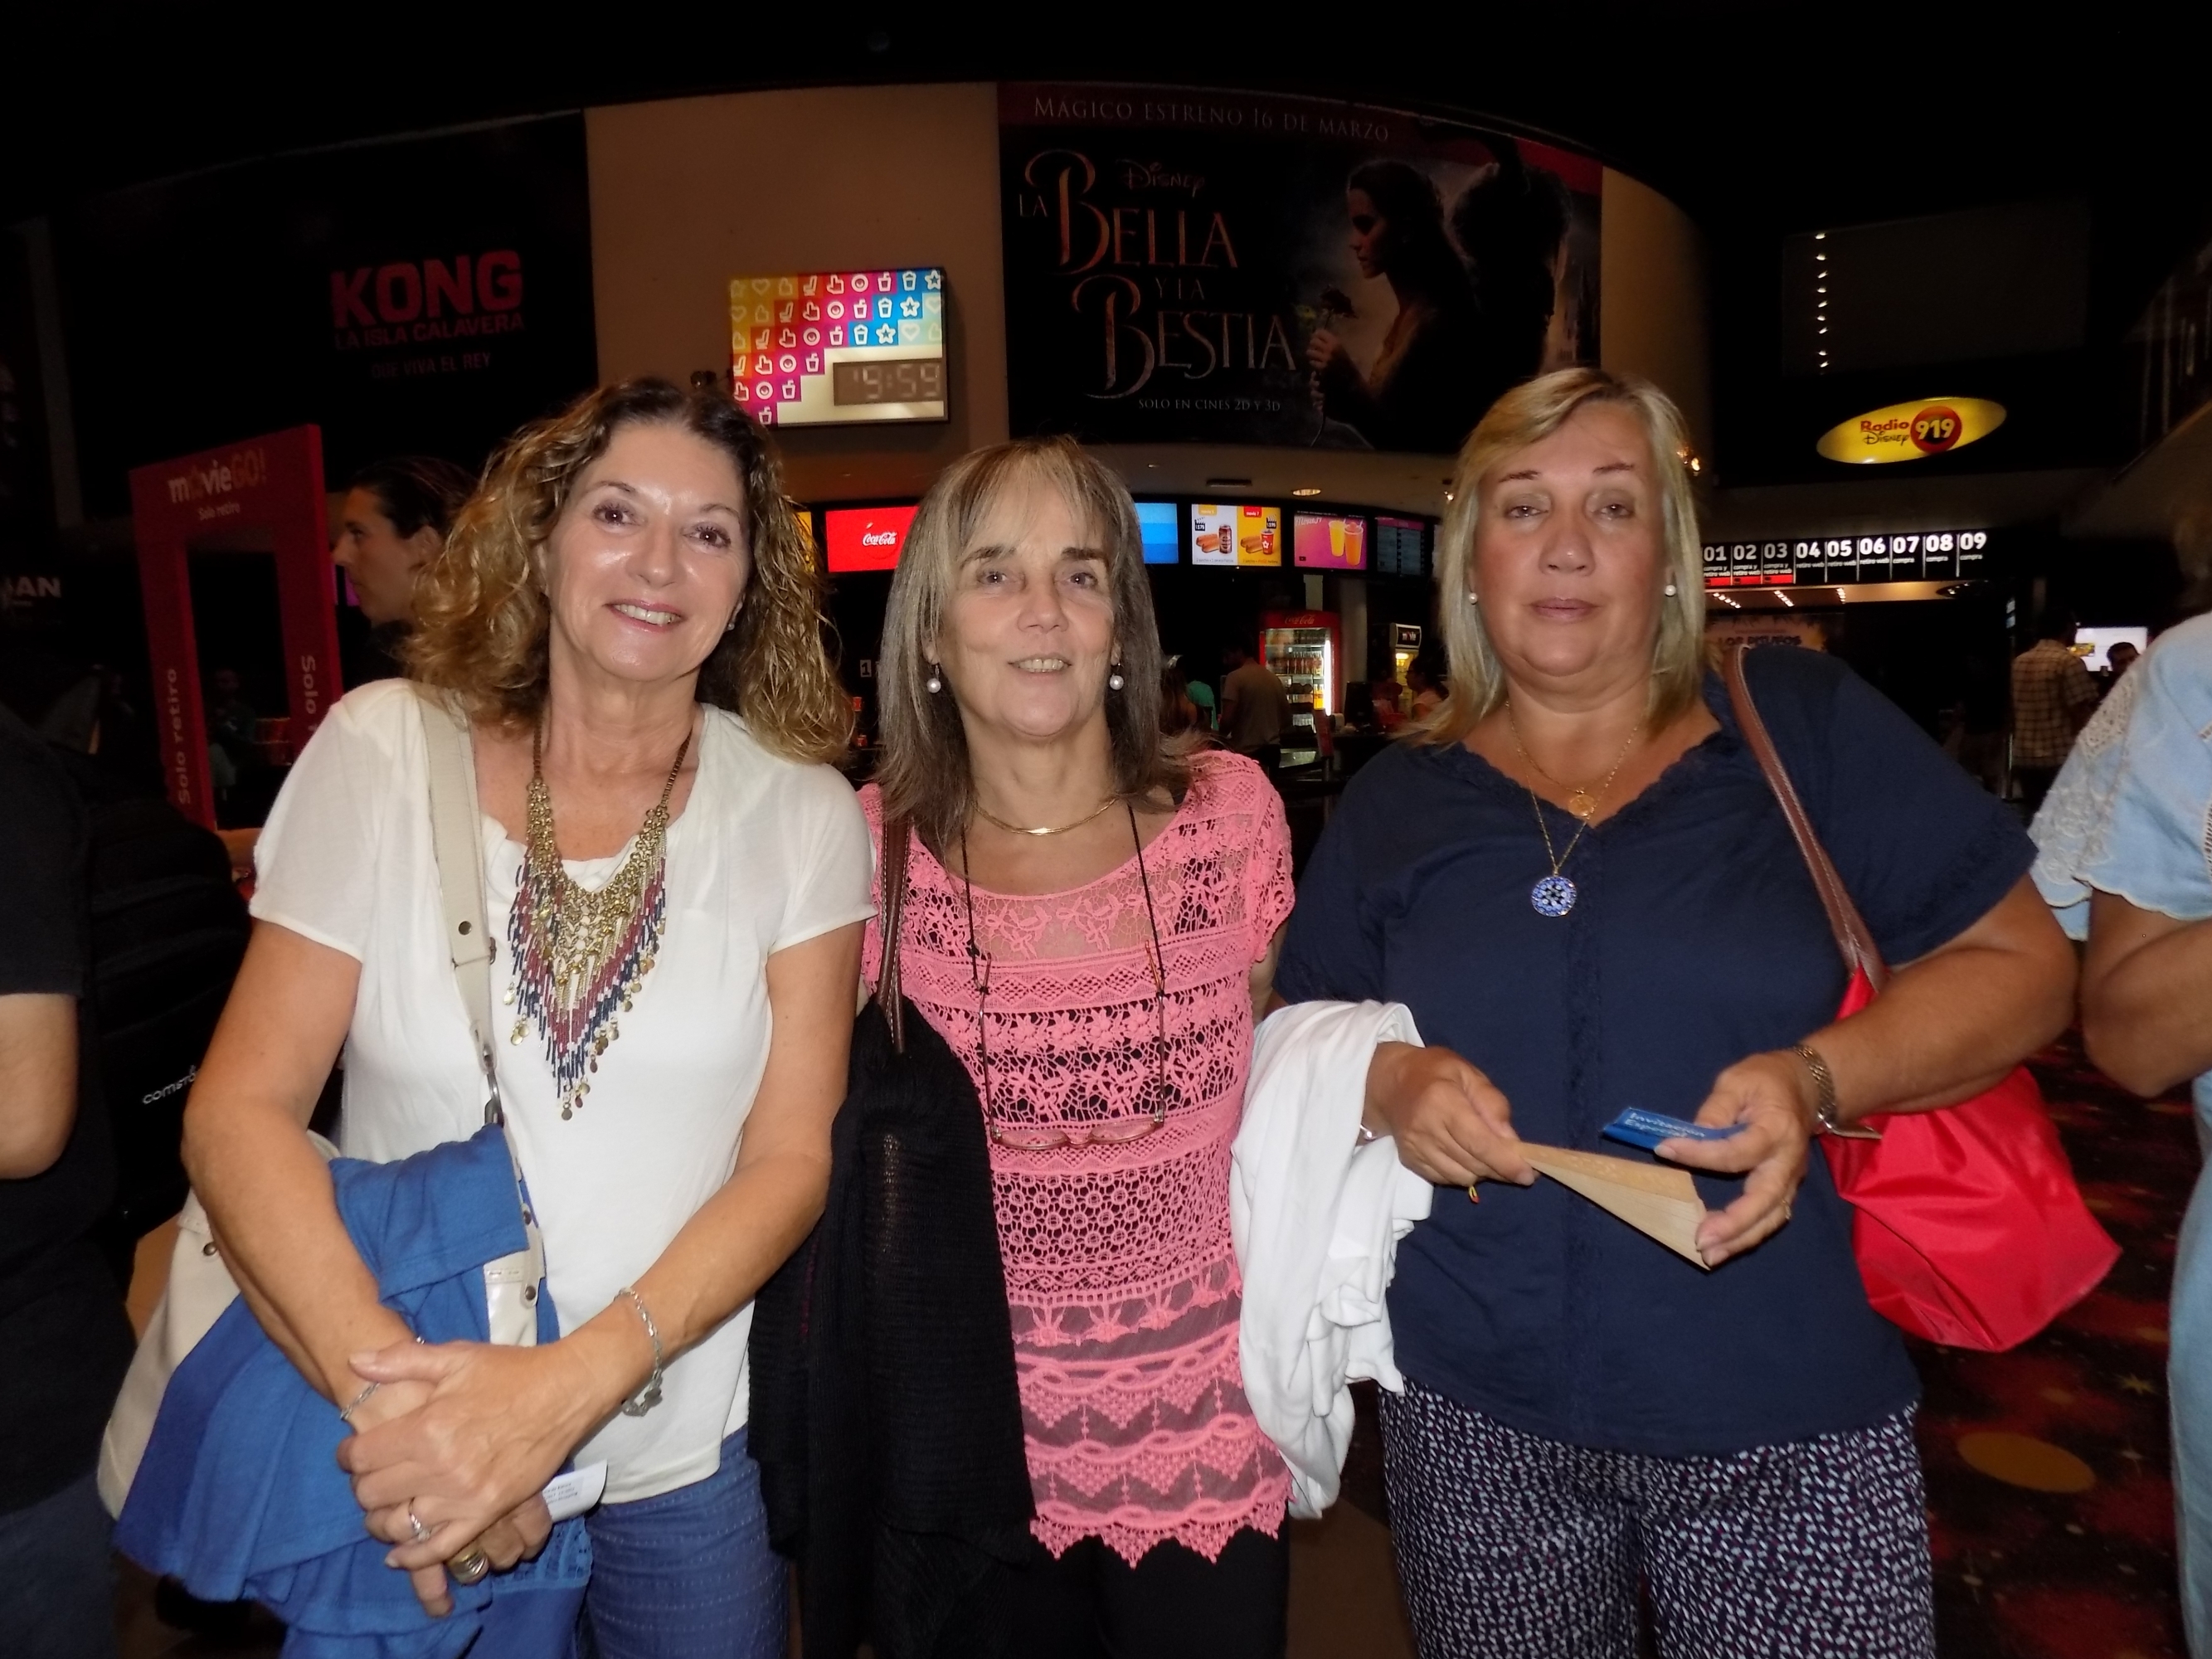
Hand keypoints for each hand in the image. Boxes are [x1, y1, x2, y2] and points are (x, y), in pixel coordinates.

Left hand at [339, 1338, 600, 1574]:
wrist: (566, 1391)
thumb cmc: (511, 1371)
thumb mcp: (457, 1356)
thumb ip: (401, 1360)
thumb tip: (354, 1361)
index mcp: (428, 1426)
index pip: (362, 1457)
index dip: (349, 1456)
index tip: (354, 1452)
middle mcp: (441, 1466)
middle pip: (373, 1493)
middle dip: (363, 1485)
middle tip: (372, 1475)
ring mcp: (465, 1495)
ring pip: (399, 1524)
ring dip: (381, 1520)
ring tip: (383, 1508)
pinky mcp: (488, 1512)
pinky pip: (441, 1546)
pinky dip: (414, 1556)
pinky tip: (398, 1554)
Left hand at [1305, 330, 1347, 374]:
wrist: (1350, 375)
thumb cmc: (1347, 361)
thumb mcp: (1342, 348)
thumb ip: (1333, 342)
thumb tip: (1322, 336)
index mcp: (1335, 342)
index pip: (1320, 333)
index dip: (1316, 334)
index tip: (1316, 337)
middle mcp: (1329, 348)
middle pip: (1313, 341)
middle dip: (1312, 344)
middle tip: (1313, 347)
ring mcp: (1325, 358)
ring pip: (1310, 352)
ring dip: (1311, 353)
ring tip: (1313, 355)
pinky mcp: (1322, 367)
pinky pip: (1313, 362)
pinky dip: (1313, 362)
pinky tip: (1316, 363)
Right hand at [1363, 1041, 1533, 1188]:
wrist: (1389, 1083)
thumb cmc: (1435, 1072)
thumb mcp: (1469, 1073)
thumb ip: (1492, 1104)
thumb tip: (1511, 1141)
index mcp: (1443, 1101)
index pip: (1478, 1142)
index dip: (1505, 1162)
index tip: (1528, 1174)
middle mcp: (1426, 1128)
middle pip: (1472, 1163)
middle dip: (1500, 1169)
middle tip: (1517, 1164)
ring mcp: (1415, 1148)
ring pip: (1461, 1177)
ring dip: (1482, 1172)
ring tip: (1489, 1156)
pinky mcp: (1410, 1161)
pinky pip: (1446, 1179)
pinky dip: (1463, 1173)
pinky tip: (1466, 1157)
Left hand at [1660, 1050, 1814, 1265]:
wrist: (1805, 1088)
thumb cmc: (1766, 1081)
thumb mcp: (1737, 1081)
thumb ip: (1715, 1109)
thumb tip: (1690, 1137)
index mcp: (1777, 1129)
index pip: (1737, 1150)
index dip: (1700, 1153)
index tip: (1665, 1149)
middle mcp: (1788, 1161)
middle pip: (1766, 1199)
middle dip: (1734, 1223)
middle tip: (1701, 1239)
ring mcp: (1790, 1179)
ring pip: (1771, 1218)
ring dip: (1741, 1239)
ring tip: (1709, 1255)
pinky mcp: (1784, 1189)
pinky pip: (1769, 1218)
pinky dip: (1747, 1236)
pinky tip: (1722, 1248)